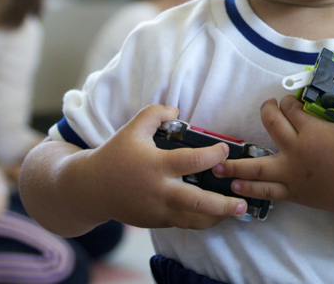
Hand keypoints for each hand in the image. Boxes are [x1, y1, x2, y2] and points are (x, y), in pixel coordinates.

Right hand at [85, 104, 247, 228]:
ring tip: (235, 211)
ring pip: (192, 219)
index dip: (213, 156)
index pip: (192, 162)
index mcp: (156, 166)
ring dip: (216, 217)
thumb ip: (156, 113)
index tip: (224, 150)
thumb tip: (177, 110)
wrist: (90, 189)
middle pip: (197, 201)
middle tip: (243, 203)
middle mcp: (159, 191)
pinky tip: (213, 214)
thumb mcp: (133, 128)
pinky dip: (199, 219)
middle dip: (223, 204)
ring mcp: (157, 210)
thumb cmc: (115, 155)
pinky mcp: (155, 222)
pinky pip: (182, 223)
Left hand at [213, 90, 333, 220]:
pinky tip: (236, 186)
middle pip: (272, 125)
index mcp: (312, 132)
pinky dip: (250, 188)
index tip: (292, 102)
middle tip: (267, 107)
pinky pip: (266, 191)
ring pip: (257, 166)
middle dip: (267, 112)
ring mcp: (291, 174)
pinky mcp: (293, 192)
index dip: (289, 102)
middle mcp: (296, 151)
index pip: (292, 110)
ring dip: (236, 163)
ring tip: (217, 162)